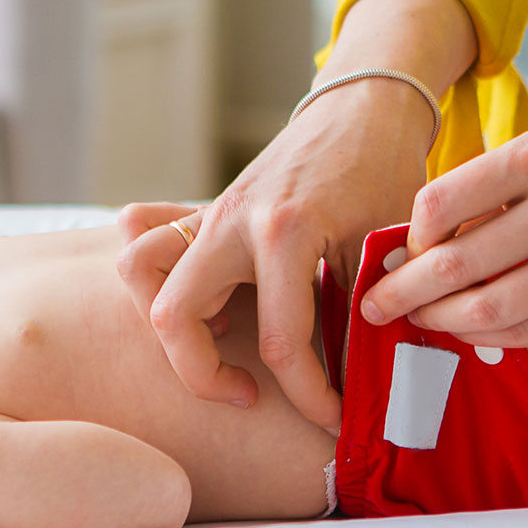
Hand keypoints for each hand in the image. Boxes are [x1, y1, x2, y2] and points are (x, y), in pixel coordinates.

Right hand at [115, 83, 432, 428]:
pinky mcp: (203, 211)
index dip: (310, 396)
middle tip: (252, 394)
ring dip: (170, 323)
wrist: (363, 108)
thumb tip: (372, 384)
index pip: (282, 343)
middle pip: (175, 315)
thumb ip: (372, 308)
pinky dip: (161, 280)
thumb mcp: (389, 244)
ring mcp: (209, 213)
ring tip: (223, 343)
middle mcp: (231, 221)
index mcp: (284, 232)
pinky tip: (214, 306)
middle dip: (206, 376)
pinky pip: (148, 242)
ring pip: (138, 270)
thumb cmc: (384, 172)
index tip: (336, 419)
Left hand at [361, 124, 527, 347]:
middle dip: (403, 290)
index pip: (442, 202)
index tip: (406, 247)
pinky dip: (489, 335)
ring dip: (440, 321)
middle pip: (456, 263)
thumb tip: (425, 239)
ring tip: (419, 322)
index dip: (413, 233)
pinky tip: (470, 331)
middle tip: (374, 305)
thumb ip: (498, 188)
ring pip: (488, 308)